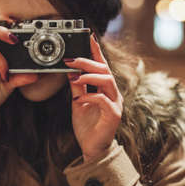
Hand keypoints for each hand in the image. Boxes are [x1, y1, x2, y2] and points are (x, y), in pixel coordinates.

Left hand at [65, 34, 122, 161]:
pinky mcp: (114, 115)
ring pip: (107, 81)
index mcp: (104, 89)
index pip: (101, 65)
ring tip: (74, 76)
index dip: (96, 51)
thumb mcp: (78, 101)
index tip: (88, 37)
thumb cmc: (87, 125)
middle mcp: (113, 94)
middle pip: (104, 70)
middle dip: (88, 61)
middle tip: (71, 58)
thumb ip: (77, 86)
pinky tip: (79, 98)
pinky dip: (91, 96)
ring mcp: (115, 104)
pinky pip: (104, 100)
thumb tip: (69, 70)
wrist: (91, 148)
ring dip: (89, 76)